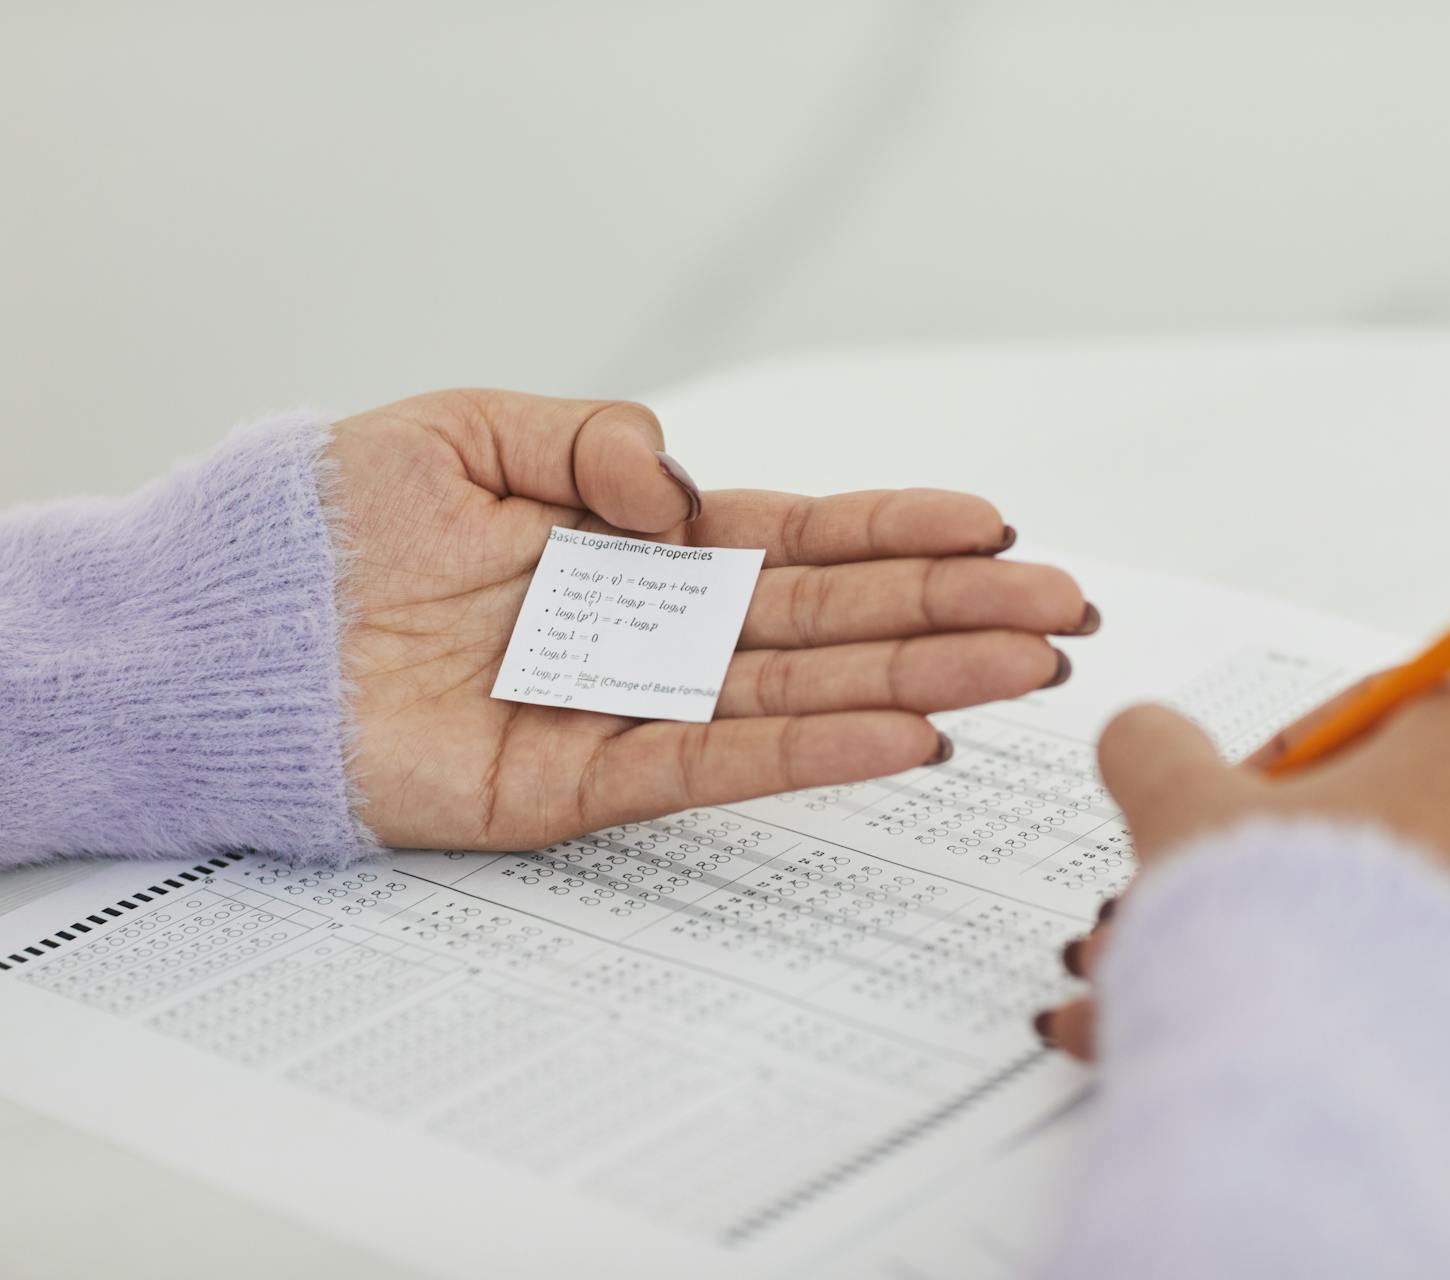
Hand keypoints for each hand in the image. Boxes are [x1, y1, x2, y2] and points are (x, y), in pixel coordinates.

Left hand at [331, 389, 1093, 848]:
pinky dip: (812, 751)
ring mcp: (628, 706)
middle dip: (955, 614)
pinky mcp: (578, 784)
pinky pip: (713, 763)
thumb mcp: (471, 432)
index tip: (1000, 530)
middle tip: (1066, 618)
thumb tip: (696, 494)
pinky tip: (903, 738)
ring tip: (1027, 677)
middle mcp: (653, 628)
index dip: (902, 532)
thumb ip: (599, 446)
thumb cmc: (326, 526)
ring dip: (920, 683)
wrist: (220, 633)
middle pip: (833, 617)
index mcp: (638, 544)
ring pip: (802, 690)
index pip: (803, 536)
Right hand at [1038, 680, 1449, 1057]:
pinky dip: (1362, 1002)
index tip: (1231, 813)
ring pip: (1415, 917)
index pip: (1378, 719)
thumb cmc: (1295, 933)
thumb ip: (1159, 748)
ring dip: (1307, 939)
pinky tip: (1265, 1029)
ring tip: (1208, 977)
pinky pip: (1444, 993)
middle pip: (1401, 822)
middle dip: (1288, 867)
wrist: (1338, 1099)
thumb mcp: (1190, 807)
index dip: (1280, 770)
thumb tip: (1147, 738)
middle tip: (1213, 899)